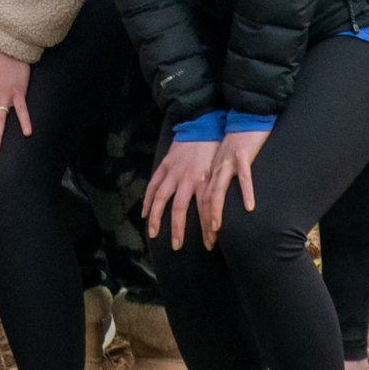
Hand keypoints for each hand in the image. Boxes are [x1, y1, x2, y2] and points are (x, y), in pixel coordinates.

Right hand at [143, 138, 217, 252]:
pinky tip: (145, 213)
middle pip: (180, 208)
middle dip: (179, 228)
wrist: (204, 124)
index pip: (205, 209)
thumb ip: (218, 189)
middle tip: (177, 246)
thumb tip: (223, 211)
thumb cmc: (216, 149)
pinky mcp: (165, 165)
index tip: (210, 243)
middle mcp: (188, 178)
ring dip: (157, 217)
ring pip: (161, 198)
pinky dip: (148, 200)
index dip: (207, 228)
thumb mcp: (221, 169)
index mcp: (205, 179)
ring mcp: (173, 172)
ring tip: (154, 234)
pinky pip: (153, 185)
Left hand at [197, 129, 269, 249]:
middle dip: (202, 223)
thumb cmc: (234, 141)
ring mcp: (227, 162)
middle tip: (206, 244)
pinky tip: (250, 207)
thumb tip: (213, 202)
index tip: (197, 240)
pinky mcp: (242, 155)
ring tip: (216, 229)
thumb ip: (216, 180)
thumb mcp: (220, 162)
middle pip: (203, 200)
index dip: (196, 221)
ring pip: (218, 190)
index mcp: (207, 172)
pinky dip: (246, 191)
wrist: (244, 116)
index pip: (197, 201)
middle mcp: (213, 169)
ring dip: (216, 211)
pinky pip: (244, 176)